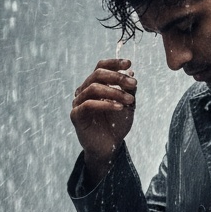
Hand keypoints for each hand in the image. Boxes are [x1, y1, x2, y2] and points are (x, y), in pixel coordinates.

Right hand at [70, 58, 137, 180]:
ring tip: (130, 101)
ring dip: (115, 92)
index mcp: (94, 85)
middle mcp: (84, 91)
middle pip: (97, 74)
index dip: (114, 63)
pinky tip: (119, 107)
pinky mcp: (76, 115)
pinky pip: (89, 104)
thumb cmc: (116, 125)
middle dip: (117, 77)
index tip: (129, 63)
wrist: (109, 147)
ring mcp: (78, 102)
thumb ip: (128, 90)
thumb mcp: (127, 105)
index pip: (100, 67)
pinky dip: (106, 104)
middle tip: (134, 84)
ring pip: (94, 88)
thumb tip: (130, 72)